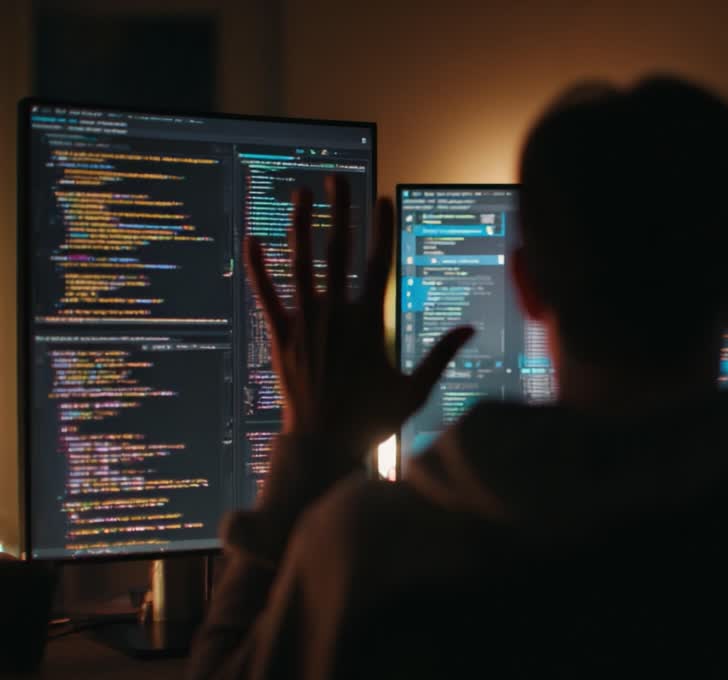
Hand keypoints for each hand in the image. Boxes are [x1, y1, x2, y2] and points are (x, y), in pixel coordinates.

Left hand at [244, 175, 472, 461]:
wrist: (321, 445)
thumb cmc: (371, 421)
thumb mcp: (414, 390)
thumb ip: (441, 355)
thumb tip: (469, 330)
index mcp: (369, 322)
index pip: (378, 263)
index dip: (380, 228)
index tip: (381, 198)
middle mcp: (336, 314)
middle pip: (339, 250)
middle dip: (339, 211)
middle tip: (337, 179)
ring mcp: (305, 323)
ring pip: (301, 264)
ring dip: (301, 225)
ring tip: (300, 193)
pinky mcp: (280, 337)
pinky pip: (267, 295)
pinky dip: (259, 268)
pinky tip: (251, 240)